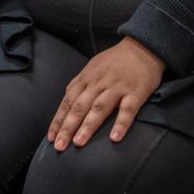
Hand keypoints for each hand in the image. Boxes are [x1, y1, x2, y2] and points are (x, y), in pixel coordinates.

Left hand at [47, 36, 164, 149]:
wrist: (143, 47)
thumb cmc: (115, 61)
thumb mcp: (92, 67)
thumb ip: (80, 84)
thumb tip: (66, 100)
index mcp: (86, 78)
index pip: (68, 101)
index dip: (58, 120)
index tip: (51, 137)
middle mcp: (98, 83)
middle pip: (79, 107)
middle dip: (67, 127)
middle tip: (59, 146)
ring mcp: (117, 87)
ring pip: (99, 108)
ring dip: (88, 126)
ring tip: (79, 143)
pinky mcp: (136, 92)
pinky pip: (128, 110)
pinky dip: (121, 124)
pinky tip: (114, 138)